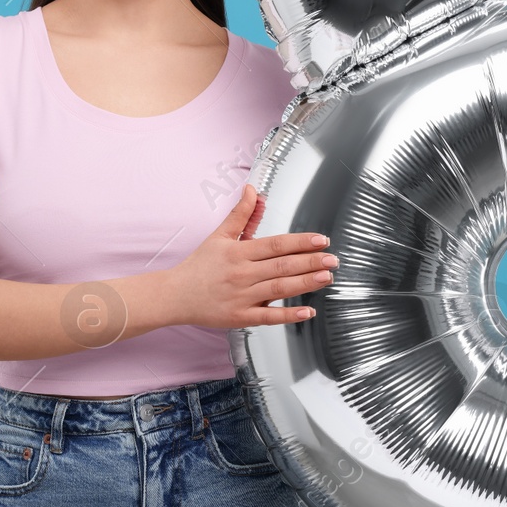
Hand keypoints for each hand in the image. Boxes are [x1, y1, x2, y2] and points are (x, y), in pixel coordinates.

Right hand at [163, 184, 335, 328]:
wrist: (174, 295)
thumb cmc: (199, 266)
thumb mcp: (219, 235)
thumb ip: (240, 213)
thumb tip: (253, 189)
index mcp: (238, 252)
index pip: (276, 244)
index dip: (301, 241)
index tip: (321, 240)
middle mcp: (241, 273)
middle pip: (282, 266)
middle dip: (311, 262)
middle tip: (332, 259)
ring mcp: (241, 297)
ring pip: (279, 289)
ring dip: (305, 283)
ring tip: (326, 278)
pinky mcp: (240, 317)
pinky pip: (268, 317)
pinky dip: (288, 315)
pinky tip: (307, 312)